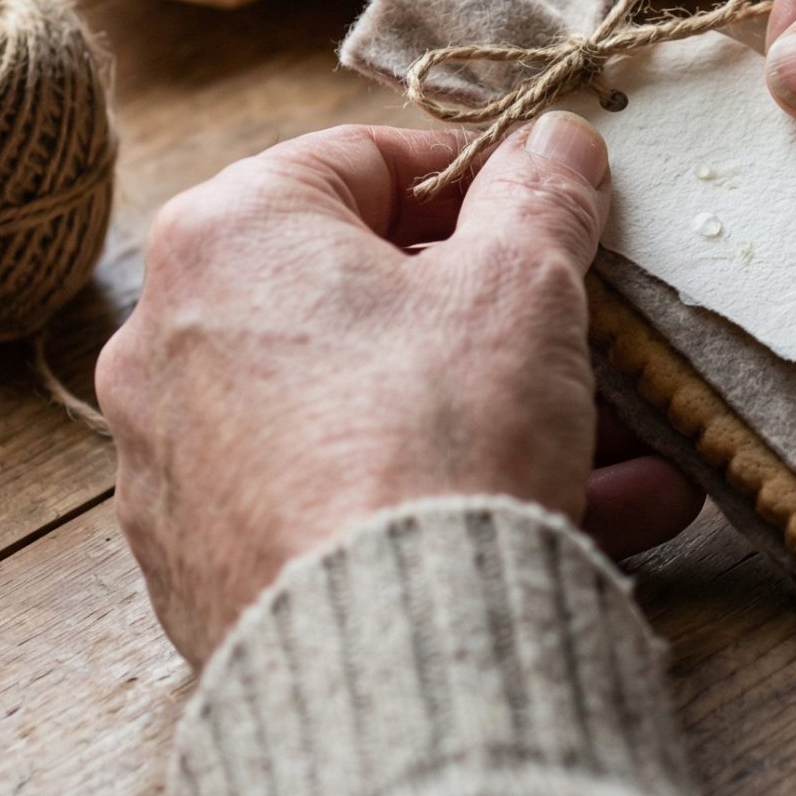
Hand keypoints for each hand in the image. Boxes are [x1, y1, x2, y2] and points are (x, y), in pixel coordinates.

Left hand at [97, 114, 702, 664]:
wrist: (385, 651)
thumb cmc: (438, 435)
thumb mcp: (521, 287)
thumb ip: (541, 198)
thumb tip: (553, 144)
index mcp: (226, 236)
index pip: (362, 162)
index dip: (473, 180)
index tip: (546, 211)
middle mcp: (169, 339)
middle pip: (366, 298)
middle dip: (503, 325)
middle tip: (592, 343)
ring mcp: (177, 461)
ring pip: (366, 408)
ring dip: (499, 419)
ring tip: (626, 456)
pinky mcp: (203, 562)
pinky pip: (340, 498)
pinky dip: (437, 497)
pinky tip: (569, 519)